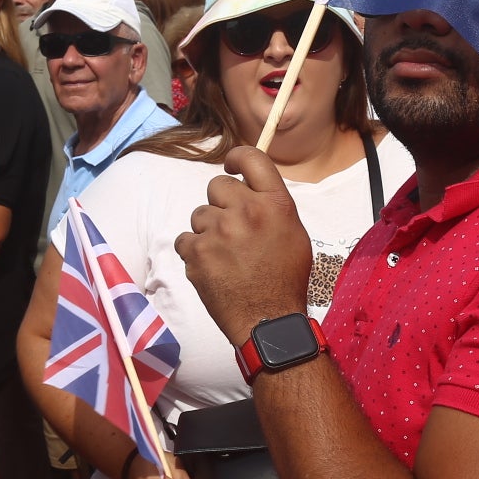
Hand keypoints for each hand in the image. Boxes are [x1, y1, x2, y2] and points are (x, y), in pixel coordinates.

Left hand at [176, 147, 311, 343]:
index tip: (230, 167)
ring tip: (225, 256)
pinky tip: (212, 268)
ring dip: (207, 231)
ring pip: (199, 215)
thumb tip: (248, 187)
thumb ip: (271, 206)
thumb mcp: (293, 234)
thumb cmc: (284, 279)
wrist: (268, 321)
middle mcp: (247, 211)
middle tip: (231, 228)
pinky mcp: (197, 252)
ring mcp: (219, 231)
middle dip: (220, 203)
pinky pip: (185, 239)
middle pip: (217, 186)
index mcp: (276, 204)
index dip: (236, 158)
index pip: (252, 158)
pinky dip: (194, 252)